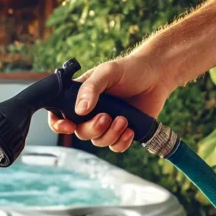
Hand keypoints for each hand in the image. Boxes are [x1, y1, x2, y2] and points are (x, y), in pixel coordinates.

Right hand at [49, 51, 174, 152]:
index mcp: (80, 96)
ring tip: (124, 120)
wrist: (157, 76)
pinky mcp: (122, 131)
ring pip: (98, 141)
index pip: (58, 113)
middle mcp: (90, 112)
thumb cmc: (130, 69)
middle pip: (80, 132)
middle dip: (93, 129)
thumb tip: (80, 110)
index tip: (68, 125)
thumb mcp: (108, 72)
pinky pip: (115, 147)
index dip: (58, 124)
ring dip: (110, 135)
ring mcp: (106, 123)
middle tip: (107, 117)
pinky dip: (121, 142)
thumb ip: (91, 88)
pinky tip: (130, 130)